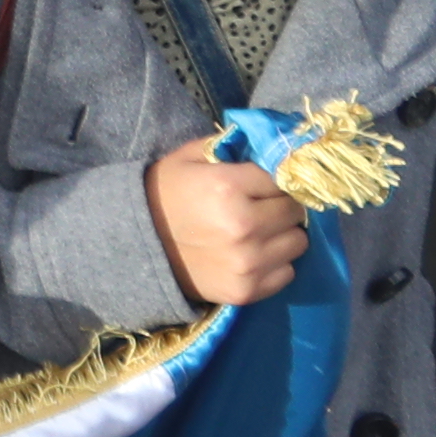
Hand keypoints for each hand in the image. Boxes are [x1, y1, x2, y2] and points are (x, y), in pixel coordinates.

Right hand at [145, 141, 308, 305]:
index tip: (262, 185)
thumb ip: (234, 146)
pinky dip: (276, 263)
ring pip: (298, 243)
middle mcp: (244, 226)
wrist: (137, 245)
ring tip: (261, 232)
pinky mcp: (246, 290)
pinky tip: (254, 255)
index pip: (283, 177)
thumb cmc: (167, 193)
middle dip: (281, 205)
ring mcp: (247, 263)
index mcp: (228, 186)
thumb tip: (274, 146)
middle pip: (294, 211)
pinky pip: (286, 273)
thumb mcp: (192, 156)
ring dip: (283, 235)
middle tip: (262, 208)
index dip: (273, 179)